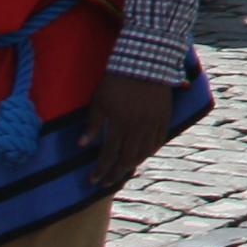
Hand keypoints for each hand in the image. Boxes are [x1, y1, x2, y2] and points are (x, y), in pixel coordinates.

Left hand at [93, 75, 175, 193]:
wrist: (145, 62)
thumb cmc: (116, 80)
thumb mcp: (99, 101)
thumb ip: (92, 124)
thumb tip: (82, 145)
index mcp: (121, 124)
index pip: (109, 155)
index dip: (100, 170)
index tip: (93, 180)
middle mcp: (139, 128)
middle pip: (127, 159)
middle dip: (115, 174)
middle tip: (106, 183)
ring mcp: (154, 123)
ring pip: (144, 153)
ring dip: (133, 165)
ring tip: (123, 172)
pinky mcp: (165, 117)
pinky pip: (159, 140)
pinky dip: (151, 151)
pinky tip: (144, 156)